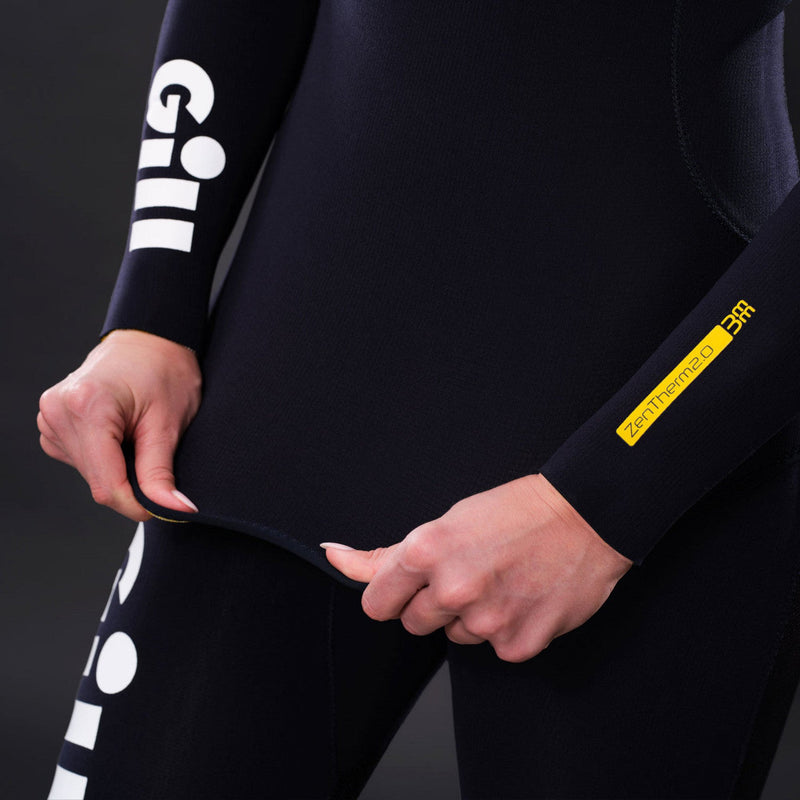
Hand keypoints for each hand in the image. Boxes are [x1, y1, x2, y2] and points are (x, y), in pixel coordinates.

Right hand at [37, 328, 201, 520]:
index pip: (107, 484)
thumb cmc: (164, 370)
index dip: (138, 505)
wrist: (150, 341)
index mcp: (86, 406)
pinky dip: (106, 459)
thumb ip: (162, 473)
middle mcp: (58, 411)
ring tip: (139, 438)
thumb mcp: (168, 424)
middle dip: (131, 485)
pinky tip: (121, 436)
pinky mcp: (53, 423)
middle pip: (97, 481)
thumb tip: (173, 510)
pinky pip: (81, 461)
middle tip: (159, 461)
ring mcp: (50, 416)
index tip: (166, 510)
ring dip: (118, 471)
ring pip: (89, 475)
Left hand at [323, 473, 633, 662]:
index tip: (411, 585)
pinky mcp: (518, 644)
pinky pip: (493, 648)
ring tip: (501, 580)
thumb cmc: (516, 511)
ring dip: (470, 616)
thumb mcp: (445, 521)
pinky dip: (506, 629)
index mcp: (426, 551)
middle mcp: (453, 588)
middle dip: (433, 603)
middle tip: (469, 572)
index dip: (393, 594)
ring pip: (455, 636)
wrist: (586, 516)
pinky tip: (523, 598)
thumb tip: (333, 555)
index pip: (376, 604)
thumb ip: (386, 554)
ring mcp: (487, 620)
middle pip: (414, 623)